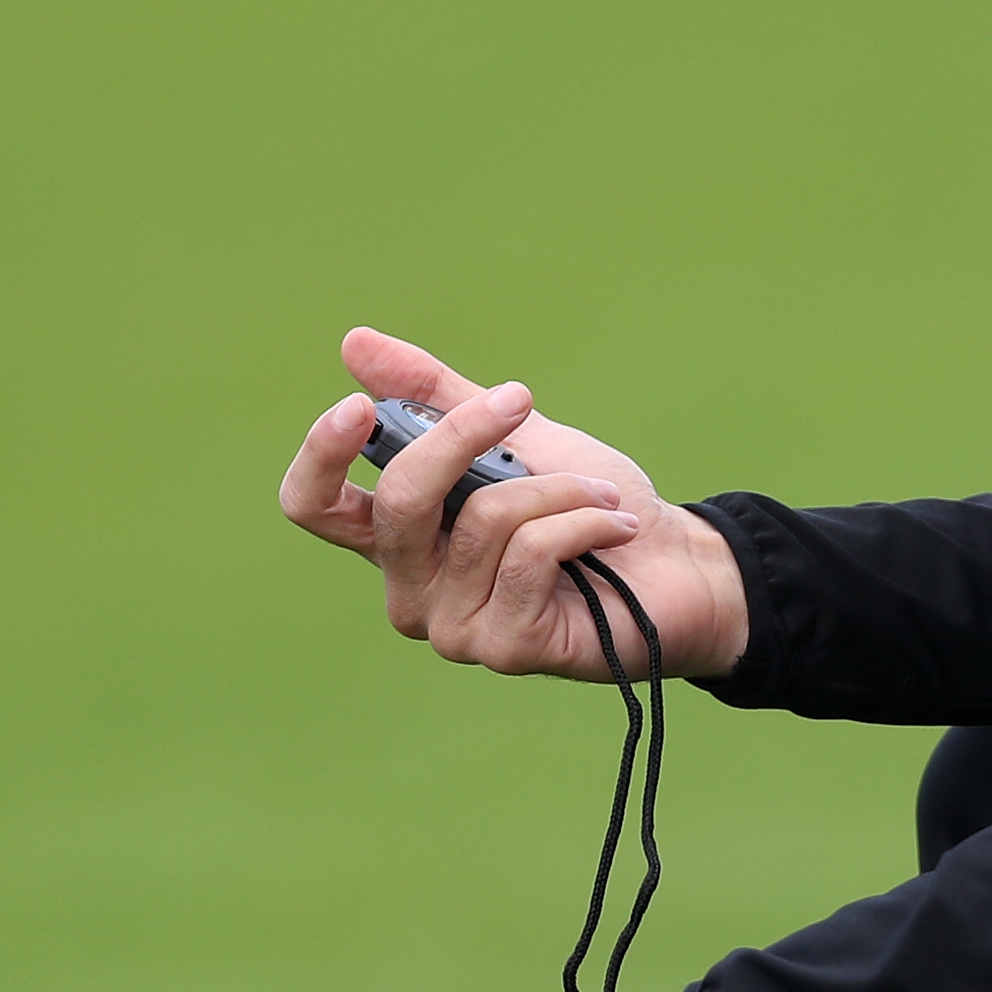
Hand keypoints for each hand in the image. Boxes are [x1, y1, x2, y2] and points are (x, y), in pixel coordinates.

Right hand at [279, 325, 747, 683]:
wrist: (677, 566)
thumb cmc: (589, 501)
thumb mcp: (512, 435)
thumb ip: (434, 396)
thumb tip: (354, 343)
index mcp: (400, 537)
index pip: (314, 506)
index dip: (321, 456)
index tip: (359, 405)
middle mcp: (411, 589)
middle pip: (400, 503)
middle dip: (462, 437)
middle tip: (521, 402)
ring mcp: (453, 628)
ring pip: (484, 520)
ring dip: (557, 488)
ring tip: (601, 493)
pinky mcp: (504, 648)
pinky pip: (531, 554)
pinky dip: (583, 521)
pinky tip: (617, 527)